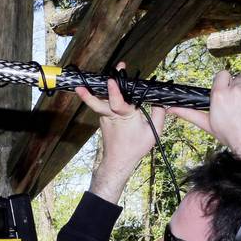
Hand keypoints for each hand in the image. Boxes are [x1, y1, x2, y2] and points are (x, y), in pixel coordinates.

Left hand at [76, 63, 166, 201]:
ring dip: (96, 91)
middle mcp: (111, 116)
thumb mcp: (153, 132)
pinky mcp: (103, 119)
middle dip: (89, 94)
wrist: (118, 161)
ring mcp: (104, 117)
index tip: (111, 80)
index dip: (114, 91)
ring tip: (93, 79)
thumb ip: (159, 114)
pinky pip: (103, 105)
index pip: (117, 102)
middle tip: (80, 85)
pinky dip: (104, 96)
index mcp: (124, 117)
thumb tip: (160, 101)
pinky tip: (108, 88)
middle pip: (97, 104)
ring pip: (99, 102)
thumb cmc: (135, 147)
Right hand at [169, 70, 240, 158]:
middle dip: (240, 88)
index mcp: (220, 95)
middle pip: (239, 78)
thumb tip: (171, 109)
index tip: (228, 91)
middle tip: (240, 104)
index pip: (223, 74)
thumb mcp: (207, 124)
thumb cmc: (230, 134)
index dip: (226, 83)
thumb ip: (189, 113)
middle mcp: (237, 90)